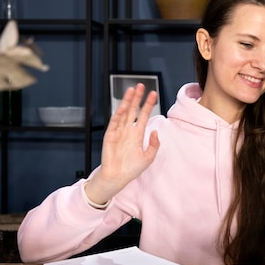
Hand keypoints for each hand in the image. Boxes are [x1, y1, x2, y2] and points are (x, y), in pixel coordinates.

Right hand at [85, 83, 159, 204]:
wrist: (118, 178)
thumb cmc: (131, 169)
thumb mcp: (148, 157)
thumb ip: (154, 144)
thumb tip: (155, 131)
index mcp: (137, 134)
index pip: (144, 115)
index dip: (148, 105)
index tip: (154, 94)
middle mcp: (128, 130)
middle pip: (133, 110)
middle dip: (137, 98)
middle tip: (141, 85)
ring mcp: (118, 132)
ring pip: (123, 113)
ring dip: (127, 101)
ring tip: (132, 90)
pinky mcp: (109, 136)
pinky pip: (114, 123)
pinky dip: (118, 114)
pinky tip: (123, 106)